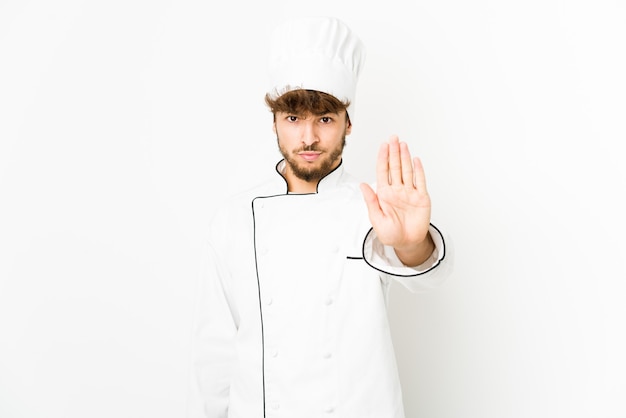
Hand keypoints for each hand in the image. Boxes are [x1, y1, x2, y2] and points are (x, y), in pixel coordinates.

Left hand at [360, 135, 433, 265]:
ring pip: (407, 171)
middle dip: (394, 152)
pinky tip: (415, 160)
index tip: (383, 146)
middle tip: (393, 138)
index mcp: (384, 194)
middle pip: (395, 167)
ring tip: (403, 144)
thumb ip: (371, 201)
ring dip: (405, 157)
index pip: (383, 172)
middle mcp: (397, 190)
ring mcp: (409, 193)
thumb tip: (362, 185)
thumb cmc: (390, 234)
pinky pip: (420, 181)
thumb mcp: (376, 219)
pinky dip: (418, 170)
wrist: (407, 243)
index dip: (383, 158)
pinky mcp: (421, 198)